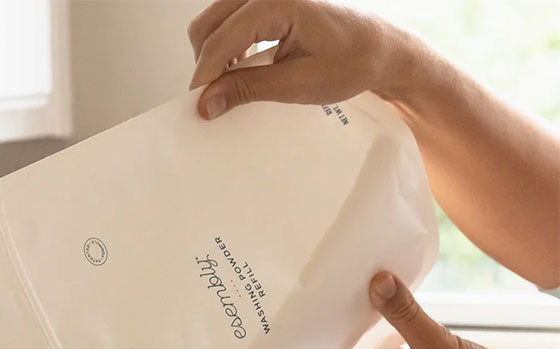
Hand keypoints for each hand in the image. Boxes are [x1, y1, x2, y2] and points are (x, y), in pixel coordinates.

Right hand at [188, 0, 419, 118]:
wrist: (382, 49)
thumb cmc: (353, 62)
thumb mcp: (298, 84)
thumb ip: (248, 89)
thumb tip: (207, 102)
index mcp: (279, 2)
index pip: (222, 39)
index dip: (205, 75)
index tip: (199, 106)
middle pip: (209, 23)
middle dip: (204, 63)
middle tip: (212, 98)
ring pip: (216, 20)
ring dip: (213, 54)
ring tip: (227, 84)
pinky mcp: (271, 4)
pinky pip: (232, 20)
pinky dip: (227, 45)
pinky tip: (239, 67)